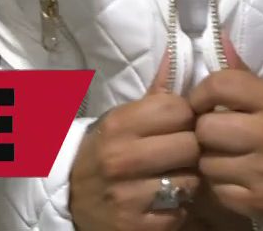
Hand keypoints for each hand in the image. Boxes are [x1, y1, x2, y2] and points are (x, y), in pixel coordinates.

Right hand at [71, 57, 201, 230]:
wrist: (70, 197)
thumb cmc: (106, 149)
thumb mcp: (124, 118)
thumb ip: (158, 90)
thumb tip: (180, 50)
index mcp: (119, 125)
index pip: (179, 109)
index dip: (187, 115)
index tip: (181, 123)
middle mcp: (121, 159)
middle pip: (190, 146)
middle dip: (192, 148)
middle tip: (183, 151)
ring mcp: (128, 196)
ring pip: (190, 181)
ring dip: (189, 180)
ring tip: (175, 175)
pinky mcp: (135, 226)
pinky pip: (180, 213)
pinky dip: (178, 208)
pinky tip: (165, 199)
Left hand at [189, 32, 262, 227]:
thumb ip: (241, 74)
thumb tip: (217, 38)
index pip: (220, 85)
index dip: (201, 94)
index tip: (203, 104)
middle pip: (205, 127)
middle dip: (206, 131)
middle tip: (217, 135)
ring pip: (206, 161)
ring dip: (210, 161)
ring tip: (228, 158)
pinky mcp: (259, 202)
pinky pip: (216, 189)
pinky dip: (220, 185)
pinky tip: (236, 178)